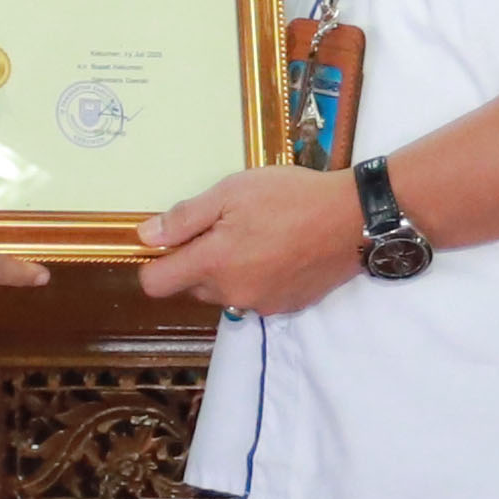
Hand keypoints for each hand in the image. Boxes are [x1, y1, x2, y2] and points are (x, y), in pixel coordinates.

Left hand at [136, 164, 366, 313]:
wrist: (353, 219)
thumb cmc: (291, 198)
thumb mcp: (231, 192)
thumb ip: (185, 218)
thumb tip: (146, 237)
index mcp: (213, 265)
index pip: (155, 283)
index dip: (155, 261)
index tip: (172, 239)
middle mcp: (232, 294)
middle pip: (191, 287)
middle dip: (198, 261)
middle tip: (226, 226)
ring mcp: (261, 304)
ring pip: (224, 292)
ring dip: (229, 270)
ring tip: (258, 236)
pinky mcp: (286, 306)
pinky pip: (255, 295)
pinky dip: (258, 277)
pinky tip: (279, 251)